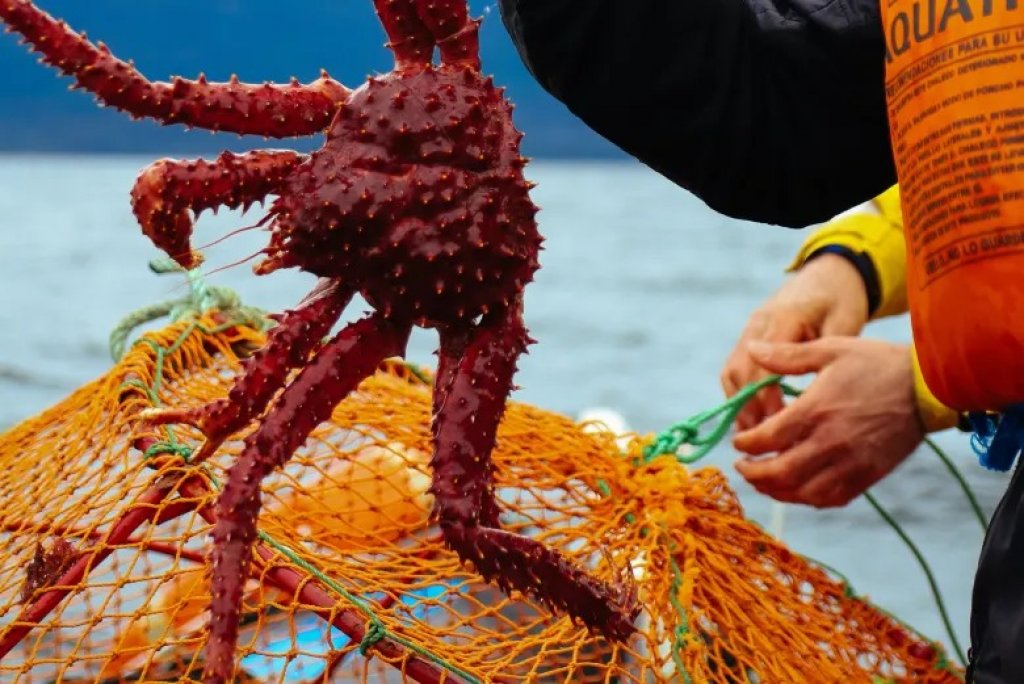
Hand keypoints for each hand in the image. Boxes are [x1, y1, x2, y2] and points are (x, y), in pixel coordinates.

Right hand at [721, 253, 869, 430]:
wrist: (829, 274)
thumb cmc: (842, 301)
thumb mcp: (843, 325)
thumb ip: (821, 357)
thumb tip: (804, 395)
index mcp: (784, 318)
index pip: (764, 364)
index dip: (767, 397)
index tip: (779, 424)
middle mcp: (759, 323)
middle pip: (740, 371)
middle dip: (748, 407)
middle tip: (762, 439)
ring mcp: (749, 329)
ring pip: (731, 372)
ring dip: (739, 405)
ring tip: (753, 436)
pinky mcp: (748, 337)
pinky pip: (734, 370)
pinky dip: (739, 396)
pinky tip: (753, 419)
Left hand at [732, 337, 922, 507]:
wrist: (929, 386)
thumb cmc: (877, 364)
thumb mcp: (831, 350)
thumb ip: (787, 356)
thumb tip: (751, 350)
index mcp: (816, 410)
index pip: (767, 439)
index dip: (745, 444)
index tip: (738, 442)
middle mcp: (831, 442)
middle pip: (779, 473)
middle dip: (753, 473)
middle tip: (742, 466)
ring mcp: (851, 463)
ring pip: (803, 492)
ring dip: (776, 491)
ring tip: (763, 480)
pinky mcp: (869, 476)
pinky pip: (831, 498)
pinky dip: (808, 498)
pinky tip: (796, 489)